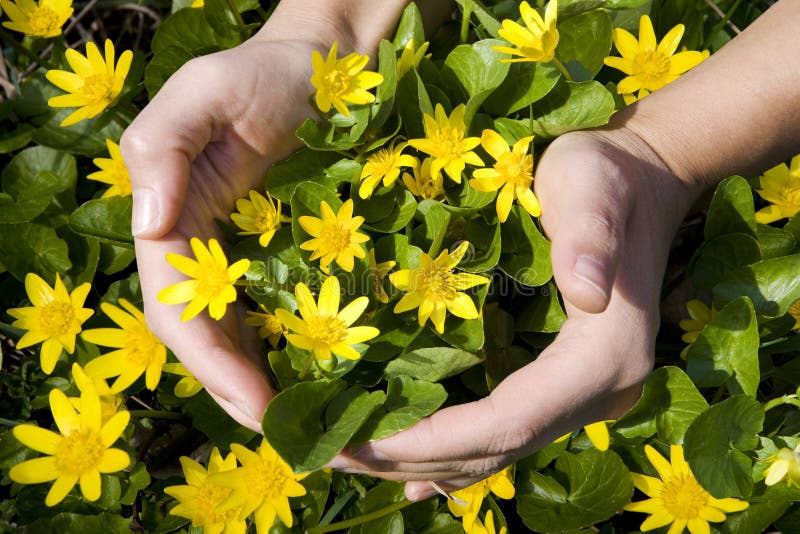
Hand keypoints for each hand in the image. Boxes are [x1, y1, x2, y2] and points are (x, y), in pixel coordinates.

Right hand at [122, 37, 319, 430]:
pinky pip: (259, 311)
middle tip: (284, 433)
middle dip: (234, 387)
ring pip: (228, 332)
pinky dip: (272, 349)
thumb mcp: (202, 93)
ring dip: (253, 382)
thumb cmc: (260, 72)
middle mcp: (190, 244)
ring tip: (295, 424)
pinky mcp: (261, 251)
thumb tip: (149, 227)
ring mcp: (228, 252)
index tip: (254, 398)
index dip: (208, 359)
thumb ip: (162, 149)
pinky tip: (298, 378)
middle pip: (200, 334)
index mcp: (166, 217)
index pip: (174, 307)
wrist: (315, 66)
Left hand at [331, 127, 700, 498]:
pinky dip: (457, 457)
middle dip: (411, 458)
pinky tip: (418, 474)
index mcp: (605, 355)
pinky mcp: (567, 386)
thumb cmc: (606, 177)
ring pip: (499, 452)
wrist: (643, 182)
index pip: (509, 421)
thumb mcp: (592, 188)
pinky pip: (508, 436)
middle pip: (497, 449)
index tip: (363, 440)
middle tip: (332, 452)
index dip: (434, 439)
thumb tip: (589, 294)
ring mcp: (588, 395)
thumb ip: (591, 236)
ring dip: (425, 462)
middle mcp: (602, 392)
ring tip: (352, 457)